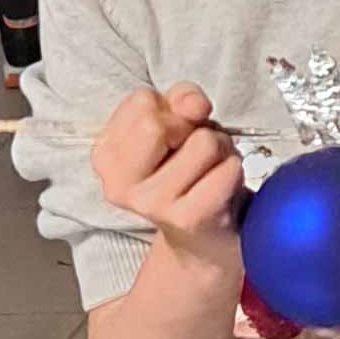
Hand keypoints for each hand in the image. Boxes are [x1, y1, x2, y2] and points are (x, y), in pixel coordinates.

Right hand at [91, 82, 244, 249]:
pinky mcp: (189, 218)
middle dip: (193, 126)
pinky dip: (234, 169)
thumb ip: (181, 100)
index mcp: (106, 156)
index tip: (176, 132)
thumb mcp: (177, 125)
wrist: (202, 239)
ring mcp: (152, 204)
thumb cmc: (188, 173)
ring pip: (203, 143)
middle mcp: (119, 184)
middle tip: (196, 149)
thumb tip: (194, 105)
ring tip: (210, 168)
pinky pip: (228, 170)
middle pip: (160, 124)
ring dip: (220, 147)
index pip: (141, 101)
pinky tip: (220, 187)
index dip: (171, 108)